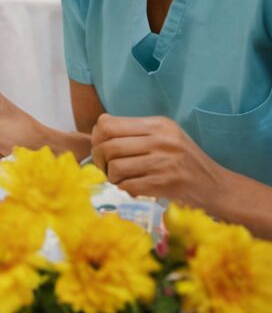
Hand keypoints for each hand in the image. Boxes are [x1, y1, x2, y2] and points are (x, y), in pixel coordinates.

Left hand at [91, 114, 223, 206]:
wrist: (217, 187)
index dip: (97, 138)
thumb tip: (99, 128)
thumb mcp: (166, 136)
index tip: (100, 148)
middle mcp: (162, 140)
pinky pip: (128, 185)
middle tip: (105, 168)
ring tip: (120, 179)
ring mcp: (164, 162)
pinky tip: (132, 188)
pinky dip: (124, 189)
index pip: (109, 124)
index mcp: (159, 124)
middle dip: (99, 160)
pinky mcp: (166, 183)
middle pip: (108, 146)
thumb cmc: (185, 161)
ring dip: (112, 177)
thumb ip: (137, 131)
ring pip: (115, 167)